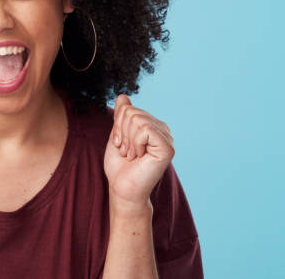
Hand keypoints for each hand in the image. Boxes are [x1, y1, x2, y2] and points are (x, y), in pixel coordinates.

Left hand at [104, 95, 173, 214]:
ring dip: (128, 140)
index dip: (118, 126)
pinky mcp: (167, 147)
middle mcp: (162, 129)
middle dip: (122, 132)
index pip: (128, 108)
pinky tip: (139, 156)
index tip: (121, 145)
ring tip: (133, 155)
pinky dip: (135, 142)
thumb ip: (121, 116)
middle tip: (127, 152)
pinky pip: (144, 128)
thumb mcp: (117, 135)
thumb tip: (123, 96)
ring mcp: (167, 138)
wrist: (123, 189)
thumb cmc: (119, 166)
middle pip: (131, 111)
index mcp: (152, 126)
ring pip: (137, 118)